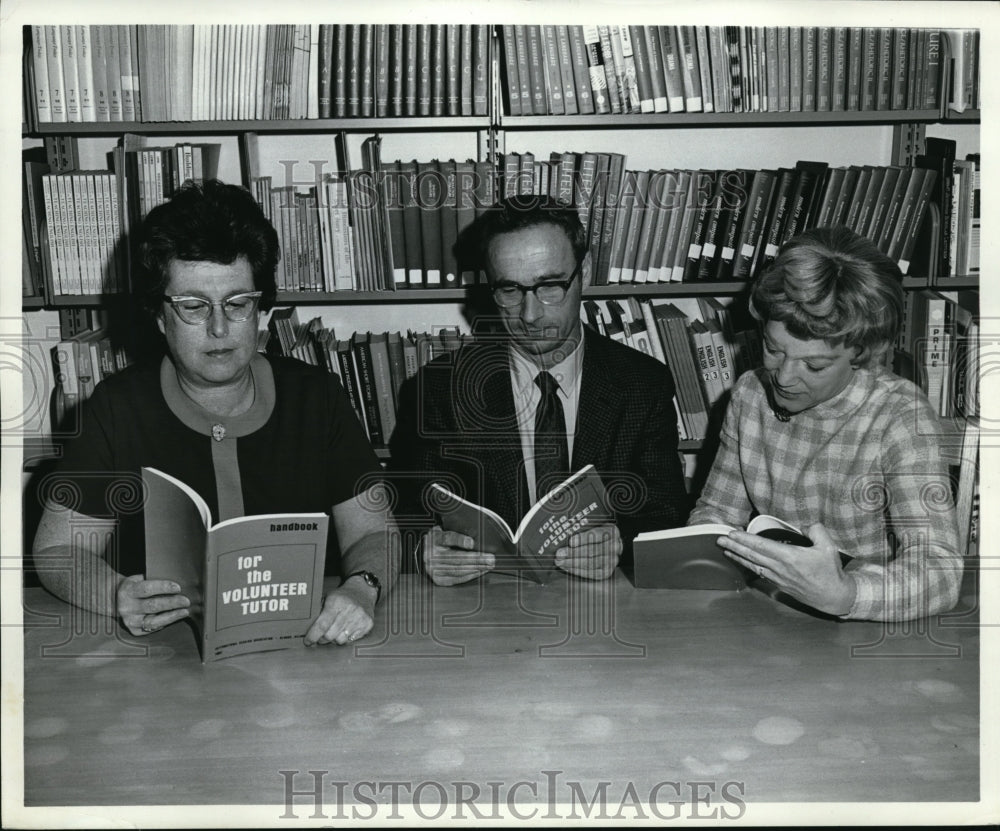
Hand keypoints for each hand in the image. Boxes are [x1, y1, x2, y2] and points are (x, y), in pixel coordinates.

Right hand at [117, 574, 190, 636]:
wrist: (115, 600)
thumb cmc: (134, 587)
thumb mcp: (139, 579)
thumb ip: (153, 580)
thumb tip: (176, 581)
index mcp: (128, 591)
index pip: (147, 589)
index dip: (163, 588)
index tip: (178, 588)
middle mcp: (127, 607)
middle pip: (152, 606)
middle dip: (172, 603)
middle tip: (186, 601)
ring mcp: (130, 620)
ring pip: (153, 621)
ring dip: (171, 616)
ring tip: (184, 612)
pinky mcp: (134, 630)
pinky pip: (152, 628)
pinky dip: (165, 623)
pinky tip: (174, 618)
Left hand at [305, 583, 374, 645]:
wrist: (363, 590)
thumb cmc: (342, 596)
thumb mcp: (328, 598)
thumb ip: (319, 612)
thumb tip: (306, 630)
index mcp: (336, 602)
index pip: (322, 625)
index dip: (313, 636)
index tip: (307, 641)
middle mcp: (349, 610)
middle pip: (330, 635)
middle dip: (322, 639)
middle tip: (321, 637)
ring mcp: (360, 618)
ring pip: (340, 640)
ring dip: (335, 639)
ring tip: (335, 631)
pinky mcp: (367, 624)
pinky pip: (351, 640)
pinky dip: (346, 638)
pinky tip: (345, 630)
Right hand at [421, 526, 494, 585]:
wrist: (426, 552)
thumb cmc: (441, 541)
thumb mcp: (446, 531)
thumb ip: (458, 533)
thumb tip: (477, 538)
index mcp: (434, 539)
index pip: (447, 538)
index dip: (460, 540)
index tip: (471, 542)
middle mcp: (431, 555)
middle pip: (456, 558)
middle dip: (476, 559)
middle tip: (490, 558)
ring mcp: (433, 569)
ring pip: (457, 570)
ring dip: (476, 568)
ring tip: (488, 565)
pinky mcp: (438, 579)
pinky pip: (457, 579)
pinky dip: (470, 575)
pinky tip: (480, 572)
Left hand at [554, 524, 621, 579]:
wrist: (608, 546)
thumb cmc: (595, 535)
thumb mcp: (592, 526)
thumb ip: (582, 527)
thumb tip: (563, 530)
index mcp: (611, 531)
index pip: (597, 534)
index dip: (583, 539)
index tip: (571, 542)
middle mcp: (614, 546)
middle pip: (592, 551)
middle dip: (573, 553)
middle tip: (560, 553)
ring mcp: (612, 560)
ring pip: (591, 563)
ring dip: (572, 563)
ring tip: (560, 561)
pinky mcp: (606, 572)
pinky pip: (591, 573)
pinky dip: (577, 570)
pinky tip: (567, 567)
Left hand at [719, 523, 856, 615]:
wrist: (833, 596)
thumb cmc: (831, 572)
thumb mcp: (828, 547)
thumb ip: (816, 530)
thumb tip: (804, 526)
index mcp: (790, 557)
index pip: (761, 545)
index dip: (744, 539)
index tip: (732, 533)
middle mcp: (780, 568)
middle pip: (752, 555)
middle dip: (734, 546)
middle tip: (720, 539)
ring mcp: (778, 578)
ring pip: (753, 565)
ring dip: (738, 557)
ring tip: (725, 550)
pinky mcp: (779, 584)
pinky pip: (759, 573)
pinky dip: (748, 566)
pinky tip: (742, 562)